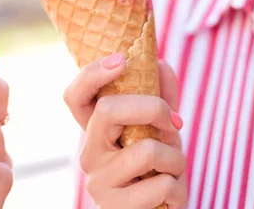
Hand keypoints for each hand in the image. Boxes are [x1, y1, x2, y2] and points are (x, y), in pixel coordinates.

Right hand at [64, 54, 187, 208]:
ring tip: (172, 171)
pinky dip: (178, 188)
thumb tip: (160, 63)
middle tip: (175, 122)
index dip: (92, 73)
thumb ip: (161, 98)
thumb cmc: (156, 170)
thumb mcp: (161, 131)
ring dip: (176, 159)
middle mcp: (89, 153)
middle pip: (108, 110)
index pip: (75, 97)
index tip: (122, 59)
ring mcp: (99, 182)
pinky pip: (162, 184)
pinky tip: (169, 196)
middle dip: (153, 107)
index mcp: (96, 131)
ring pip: (146, 150)